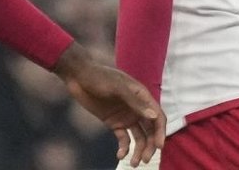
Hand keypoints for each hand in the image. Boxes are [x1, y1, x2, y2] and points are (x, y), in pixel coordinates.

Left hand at [53, 43, 165, 166]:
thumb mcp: (117, 88)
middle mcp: (137, 108)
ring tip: (133, 164)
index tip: (158, 147)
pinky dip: (124, 148)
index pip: (157, 117)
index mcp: (142, 97)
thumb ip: (136, 103)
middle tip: (144, 160)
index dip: (160, 132)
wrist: (78, 76)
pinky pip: (123, 138)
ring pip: (138, 137)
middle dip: (149, 146)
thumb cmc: (99, 77)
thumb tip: (154, 116)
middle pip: (150, 130)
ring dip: (138, 150)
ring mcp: (126, 116)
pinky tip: (120, 155)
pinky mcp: (114, 122)